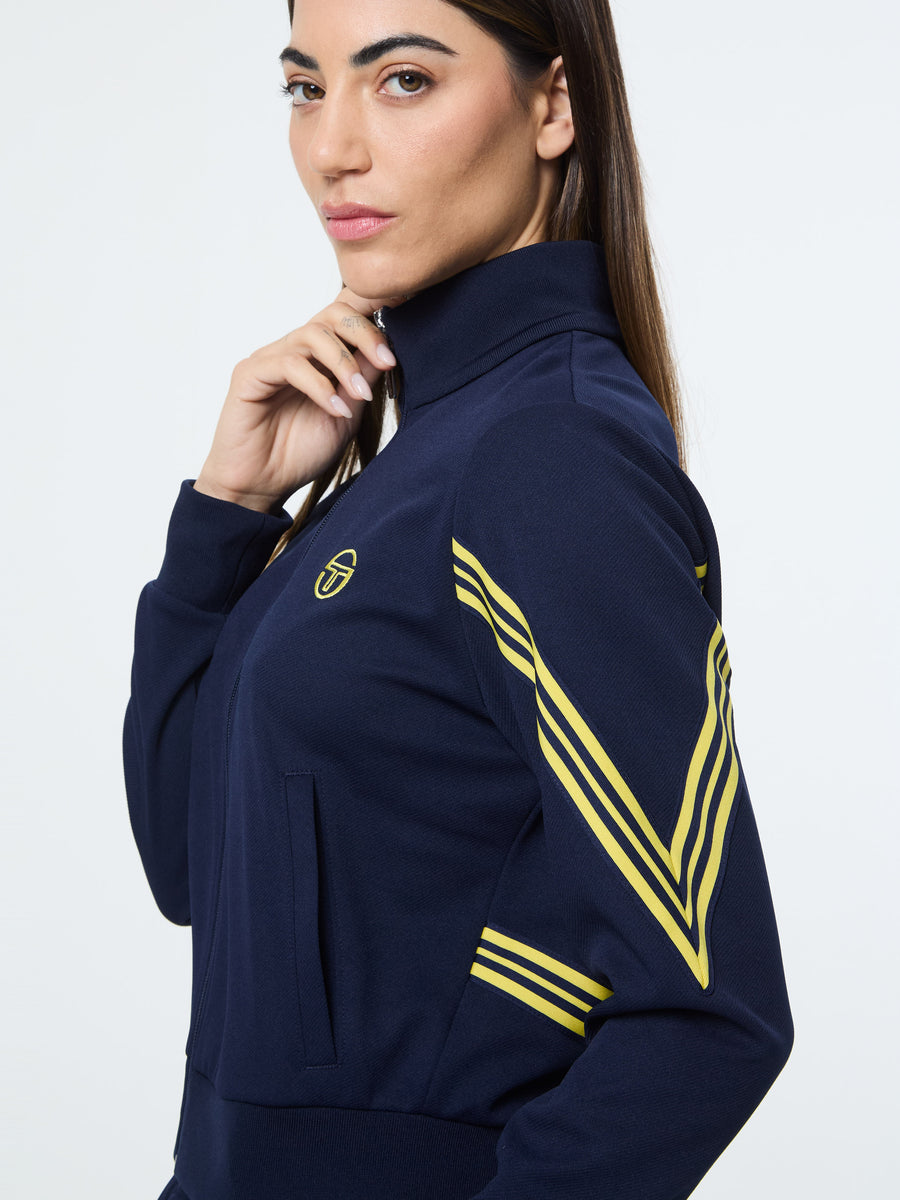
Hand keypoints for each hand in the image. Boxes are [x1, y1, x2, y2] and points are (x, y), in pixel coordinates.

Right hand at [194, 287, 397, 512]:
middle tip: (387, 361)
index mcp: (317, 356)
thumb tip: (387, 348)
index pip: (344, 314)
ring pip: (312, 334)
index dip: (373, 304)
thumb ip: (362, 379)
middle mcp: (293, 349)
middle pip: (331, 314)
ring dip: (344, 363)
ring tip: (360, 397)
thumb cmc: (300, 452)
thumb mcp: (347, 413)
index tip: (407, 302)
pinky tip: (335, 409)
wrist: (261, 486)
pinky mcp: (249, 374)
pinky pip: (289, 364)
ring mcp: (270, 359)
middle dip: (365, 332)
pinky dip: (320, 386)